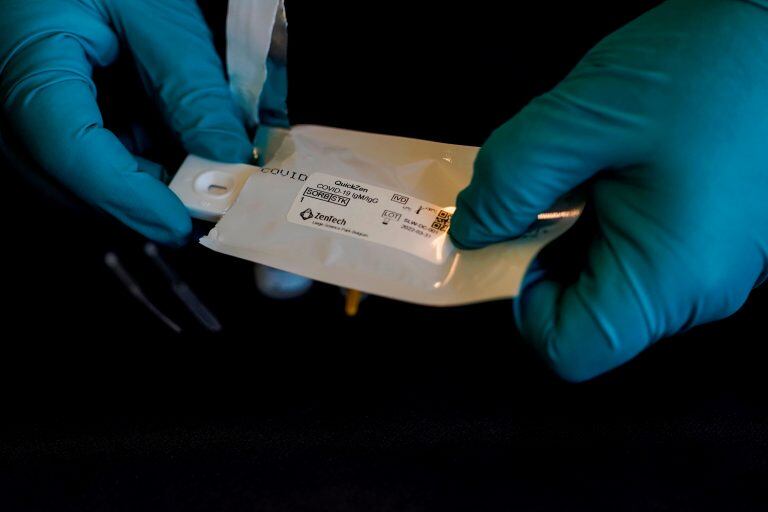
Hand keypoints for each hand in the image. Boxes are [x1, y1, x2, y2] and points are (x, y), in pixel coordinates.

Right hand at [0, 0, 251, 243]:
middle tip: (206, 196)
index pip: (68, 150)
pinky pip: (83, 163)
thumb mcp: (154, 12)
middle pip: (70, 181)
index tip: (179, 221)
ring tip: (193, 163)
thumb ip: (189, 84)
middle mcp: (8, 103)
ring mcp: (21, 116)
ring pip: (77, 182)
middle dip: (141, 198)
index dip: (128, 196)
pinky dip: (130, 164)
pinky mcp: (42, 120)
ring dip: (140, 183)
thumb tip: (224, 153)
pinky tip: (165, 144)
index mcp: (27, 65)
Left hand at [450, 0, 767, 380]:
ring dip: (571, 232)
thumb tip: (473, 229)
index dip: (521, 305)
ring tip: (577, 170)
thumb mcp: (584, 116)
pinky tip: (608, 166)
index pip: (571, 349)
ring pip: (610, 280)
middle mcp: (698, 289)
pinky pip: (640, 251)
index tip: (508, 244)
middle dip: (541, 259)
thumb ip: (510, 181)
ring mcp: (711, 264)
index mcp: (671, 279)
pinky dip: (604, 217)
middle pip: (588, 315)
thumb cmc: (710, 64)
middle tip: (532, 194)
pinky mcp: (714, 238)